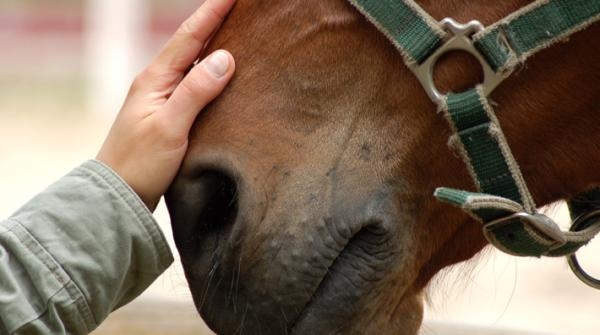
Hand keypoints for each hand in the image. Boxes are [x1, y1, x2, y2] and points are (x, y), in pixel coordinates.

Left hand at [96, 0, 235, 210]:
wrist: (118, 195)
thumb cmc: (140, 163)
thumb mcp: (170, 126)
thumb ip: (197, 91)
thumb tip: (226, 57)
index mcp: (155, 80)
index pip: (189, 37)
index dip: (212, 12)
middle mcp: (158, 83)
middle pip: (191, 44)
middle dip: (215, 22)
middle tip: (239, 7)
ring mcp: (163, 99)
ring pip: (194, 64)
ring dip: (214, 44)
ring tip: (238, 31)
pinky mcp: (170, 116)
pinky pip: (195, 84)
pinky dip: (211, 73)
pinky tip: (224, 74)